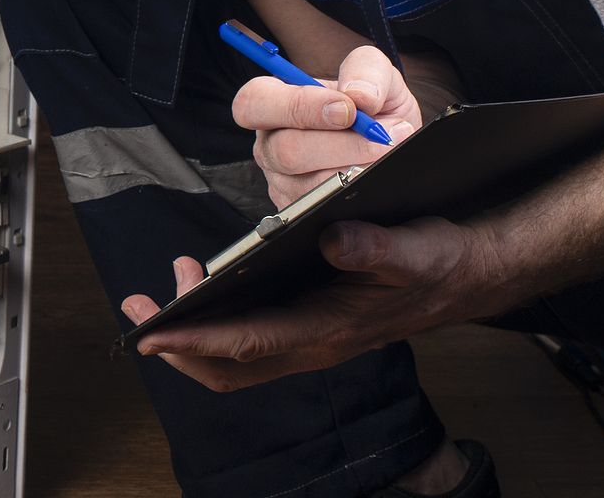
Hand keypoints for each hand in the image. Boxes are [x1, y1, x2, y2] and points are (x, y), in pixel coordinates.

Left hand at [120, 215, 511, 389]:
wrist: (466, 274)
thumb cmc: (437, 261)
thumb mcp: (413, 247)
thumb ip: (375, 247)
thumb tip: (333, 238)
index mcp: (329, 329)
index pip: (247, 343)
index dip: (194, 340)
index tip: (150, 332)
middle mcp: (312, 343)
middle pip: (228, 366)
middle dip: (176, 345)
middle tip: (137, 308)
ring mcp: (309, 339)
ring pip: (236, 357)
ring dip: (193, 331)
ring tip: (170, 285)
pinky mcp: (309, 325)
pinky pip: (251, 339)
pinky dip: (218, 320)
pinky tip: (209, 281)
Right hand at [234, 45, 422, 207]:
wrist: (394, 146)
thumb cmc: (375, 105)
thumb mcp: (374, 74)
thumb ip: (365, 69)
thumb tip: (358, 95)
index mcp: (272, 102)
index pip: (254, 102)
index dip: (298, 106)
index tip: (347, 109)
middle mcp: (269, 144)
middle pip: (285, 150)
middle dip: (339, 144)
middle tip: (379, 136)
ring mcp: (282, 182)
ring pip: (309, 184)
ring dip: (356, 168)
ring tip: (388, 151)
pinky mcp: (301, 213)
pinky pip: (324, 209)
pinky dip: (357, 192)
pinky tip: (376, 176)